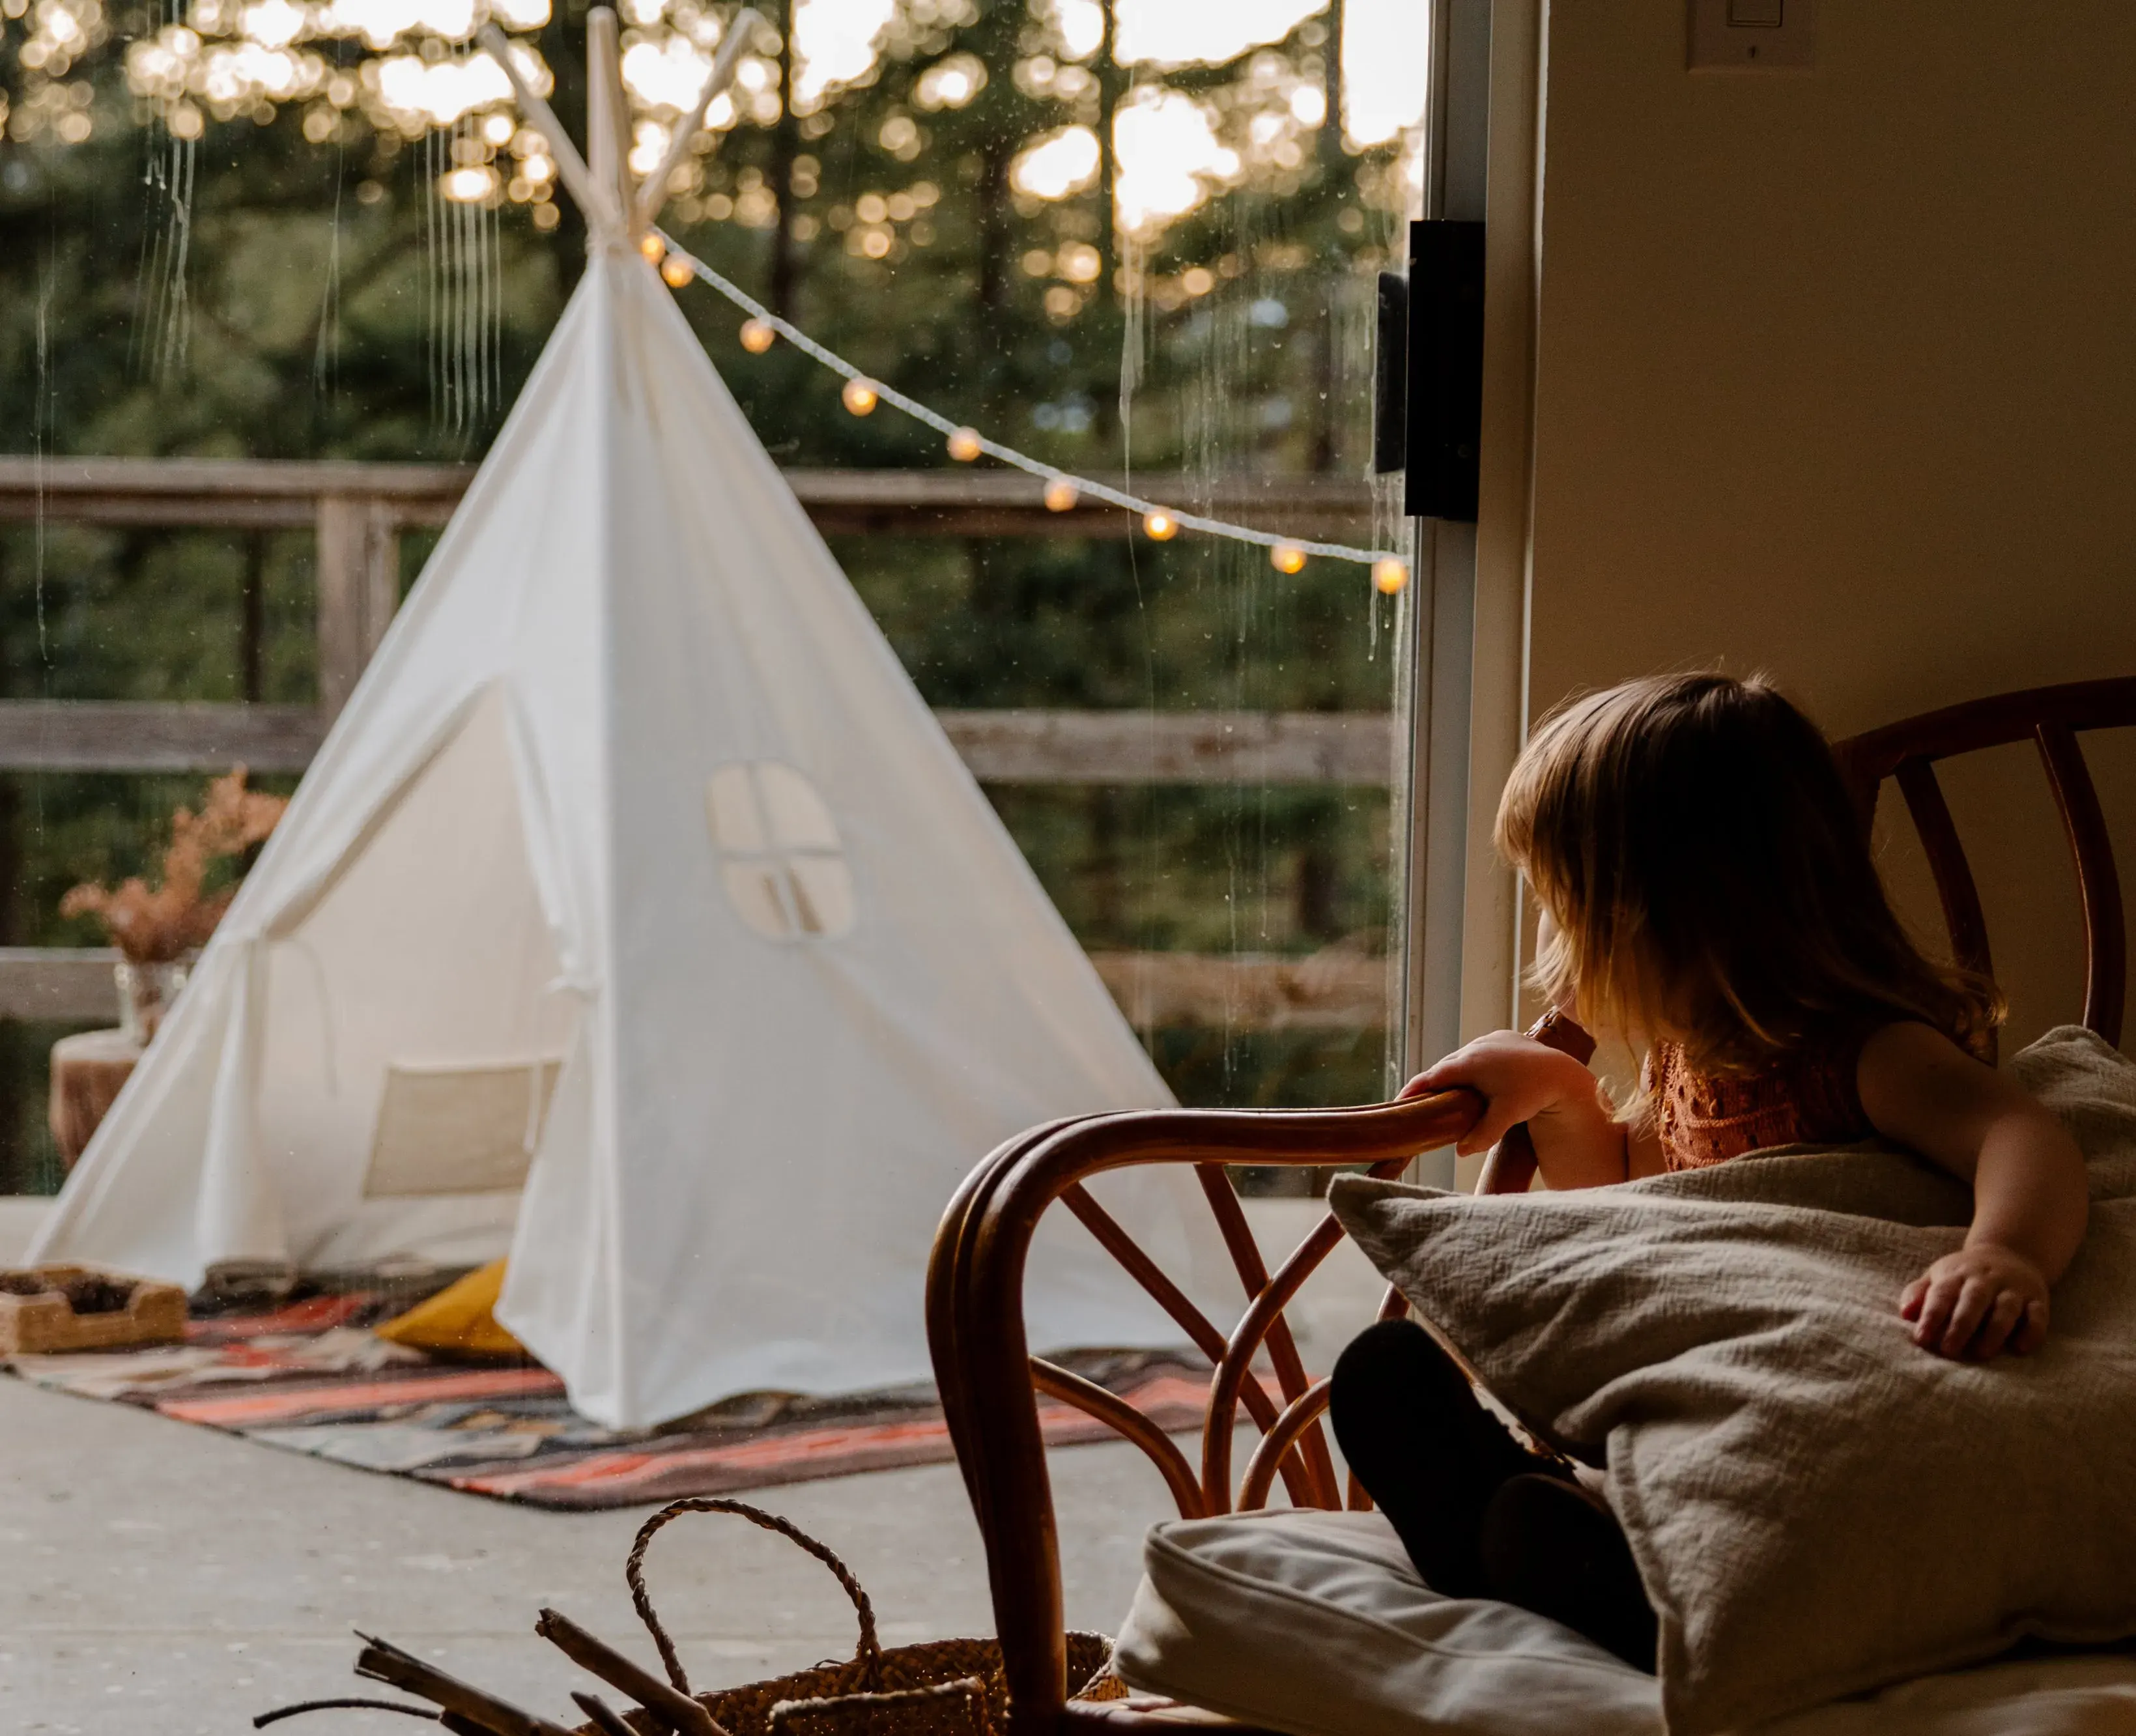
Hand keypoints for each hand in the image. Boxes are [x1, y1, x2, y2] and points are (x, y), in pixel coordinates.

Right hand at [1396, 1030, 1595, 1158]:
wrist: (1563, 1073)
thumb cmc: (1533, 1094)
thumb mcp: (1506, 1117)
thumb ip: (1482, 1134)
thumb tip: (1460, 1152)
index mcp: (1469, 1064)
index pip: (1432, 1076)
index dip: (1414, 1089)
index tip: (1401, 1101)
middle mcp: (1475, 1047)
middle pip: (1445, 1066)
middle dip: (1431, 1083)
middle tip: (1420, 1100)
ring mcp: (1490, 1039)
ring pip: (1462, 1057)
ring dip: (1452, 1073)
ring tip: (1446, 1090)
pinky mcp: (1503, 1037)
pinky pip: (1478, 1051)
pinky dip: (1470, 1064)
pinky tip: (1474, 1077)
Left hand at [1900, 1243, 2049, 1359]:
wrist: (2010, 1253)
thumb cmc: (1965, 1275)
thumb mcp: (1938, 1277)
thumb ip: (1918, 1294)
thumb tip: (1905, 1314)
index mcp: (1957, 1274)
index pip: (1941, 1294)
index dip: (1930, 1316)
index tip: (1921, 1339)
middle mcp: (1986, 1279)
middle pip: (1973, 1301)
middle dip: (1960, 1326)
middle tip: (1949, 1350)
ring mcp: (2013, 1288)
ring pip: (2006, 1308)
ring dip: (1994, 1331)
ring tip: (1981, 1353)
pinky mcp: (2037, 1299)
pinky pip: (2038, 1315)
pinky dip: (2032, 1331)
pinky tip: (2020, 1348)